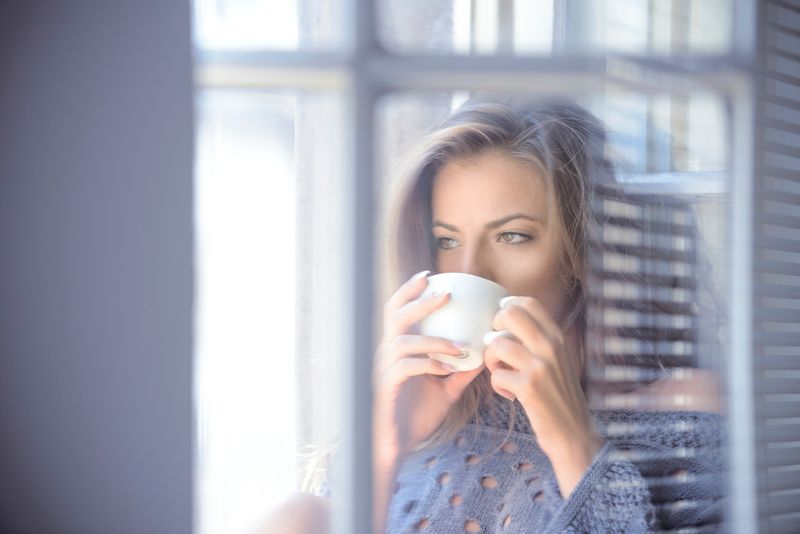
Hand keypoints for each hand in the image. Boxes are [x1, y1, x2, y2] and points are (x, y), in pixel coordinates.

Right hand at [372, 271, 483, 465]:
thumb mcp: (444, 392)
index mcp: (397, 350)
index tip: (429, 275)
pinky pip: (405, 367)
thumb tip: (483, 356)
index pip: (397, 311)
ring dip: (434, 340)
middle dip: (421, 301)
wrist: (394, 448)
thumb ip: (460, 373)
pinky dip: (427, 363)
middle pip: (396, 316)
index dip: (409, 291)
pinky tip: (446, 368)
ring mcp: (383, 369)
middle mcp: (386, 354)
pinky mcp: (385, 387)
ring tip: (459, 345)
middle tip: (446, 293)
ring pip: (402, 340)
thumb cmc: (414, 418)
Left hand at [484, 296, 603, 496]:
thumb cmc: (559, 395)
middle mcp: (550, 346)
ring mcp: (540, 366)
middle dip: (494, 327)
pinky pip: (496, 375)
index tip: (502, 325)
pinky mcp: (528, 388)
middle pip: (510, 314)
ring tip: (500, 372)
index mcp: (557, 337)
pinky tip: (509, 394)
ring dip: (491, 360)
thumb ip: (539, 340)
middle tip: (497, 346)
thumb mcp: (557, 360)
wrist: (573, 433)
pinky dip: (497, 385)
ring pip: (496, 344)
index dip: (507, 307)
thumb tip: (508, 318)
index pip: (528, 303)